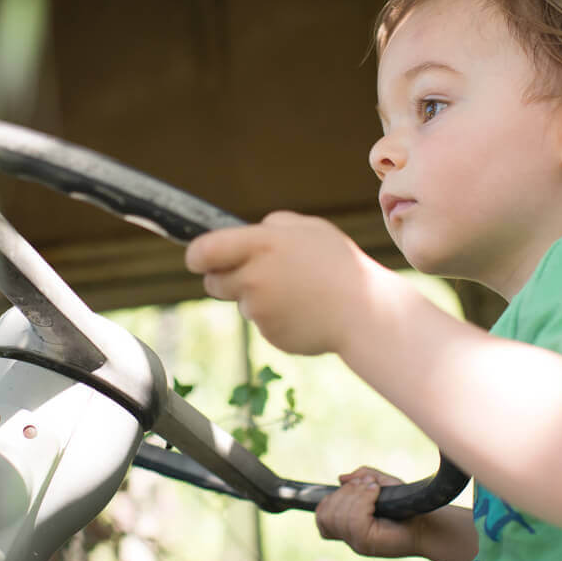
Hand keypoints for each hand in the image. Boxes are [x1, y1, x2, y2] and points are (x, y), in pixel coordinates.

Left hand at [183, 211, 378, 354]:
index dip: (196, 256)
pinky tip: (304, 311)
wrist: (365, 312)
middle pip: (213, 283)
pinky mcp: (269, 334)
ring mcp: (260, 310)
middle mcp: (254, 278)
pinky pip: (263, 323)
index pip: (204, 251)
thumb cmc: (339, 265)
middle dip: (225, 279)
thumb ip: (273, 226)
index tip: (198, 259)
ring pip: (242, 303)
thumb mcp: (310, 228)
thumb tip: (245, 234)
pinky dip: (277, 318)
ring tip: (298, 292)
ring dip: (258, 298)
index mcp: (262, 245)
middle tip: (256, 275)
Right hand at [316, 467, 421, 558]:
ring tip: (373, 488)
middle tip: (367, 485)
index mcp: (350, 528)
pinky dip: (363, 500)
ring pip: (340, 515)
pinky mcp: (368, 543)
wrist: (429, 523)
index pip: (322, 518)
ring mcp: (357, 543)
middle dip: (344, 493)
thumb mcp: (381, 484)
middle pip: (327, 514)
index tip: (353, 486)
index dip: (330, 499)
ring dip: (355, 495)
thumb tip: (341, 478)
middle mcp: (350, 538)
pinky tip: (376, 493)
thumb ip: (360, 478)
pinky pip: (354, 519)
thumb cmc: (407, 505)